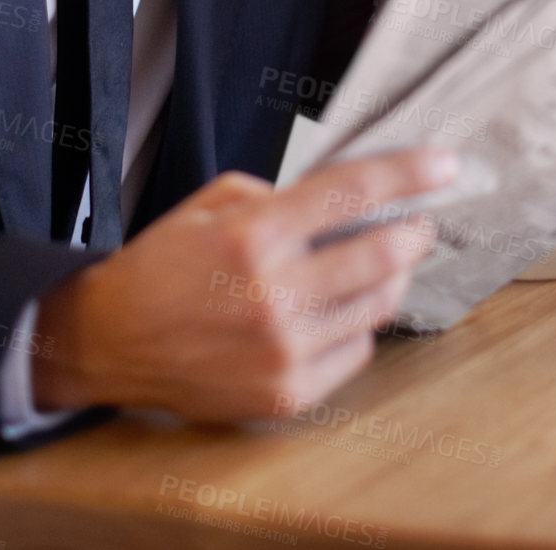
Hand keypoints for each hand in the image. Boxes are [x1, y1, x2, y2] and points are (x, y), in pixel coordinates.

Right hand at [31, 146, 457, 420]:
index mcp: (253, 235)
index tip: (444, 163)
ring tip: (381, 264)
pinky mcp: (286, 392)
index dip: (407, 173)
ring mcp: (283, 350)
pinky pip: (356, 352)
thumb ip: (278, 196)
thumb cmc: (163, 265)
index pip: (351, 192)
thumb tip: (342, 201)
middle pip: (381, 254)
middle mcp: (274, 294)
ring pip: (376, 306)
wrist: (110, 341)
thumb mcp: (210, 204)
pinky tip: (341, 309)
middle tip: (419, 223)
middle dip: (414, 232)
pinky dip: (359, 325)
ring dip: (390, 278)